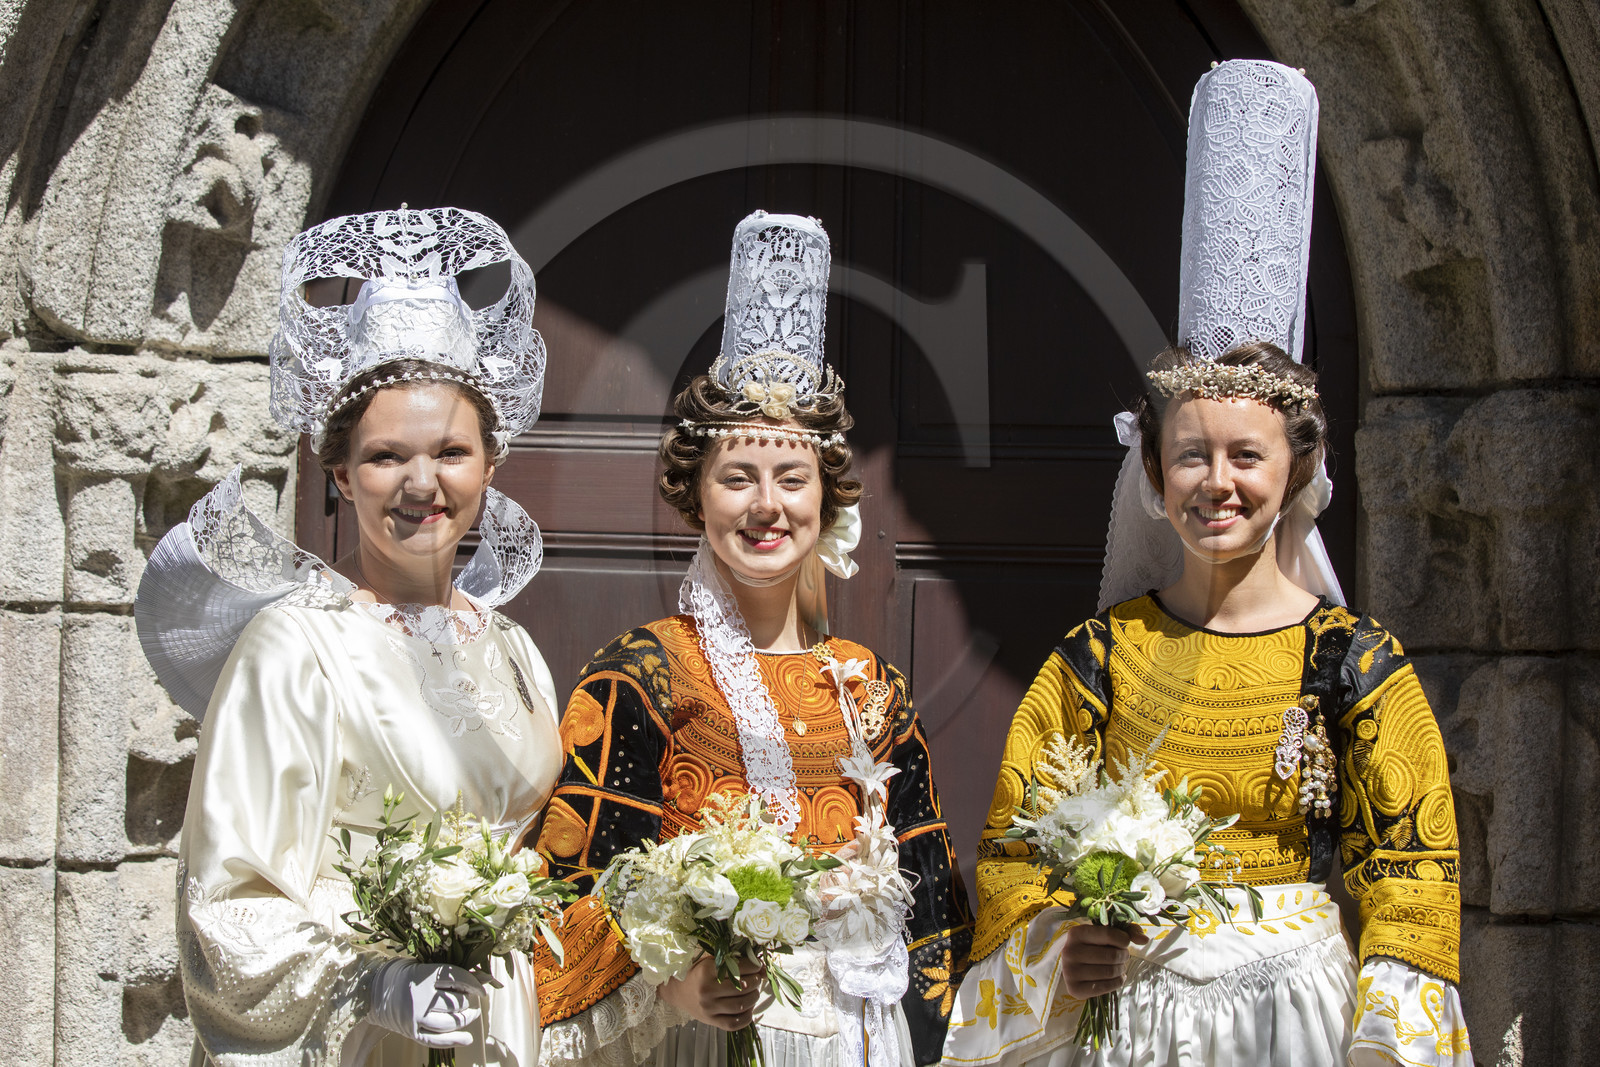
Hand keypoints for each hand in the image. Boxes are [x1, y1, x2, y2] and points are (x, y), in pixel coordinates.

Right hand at [369, 960, 485, 1048]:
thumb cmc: (408, 977)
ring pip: (449, 1023)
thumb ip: (454, 975)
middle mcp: (419, 998)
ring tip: (472, 1014)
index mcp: (423, 976)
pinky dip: (454, 1041)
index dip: (474, 984)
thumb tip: (487, 979)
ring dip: (466, 1019)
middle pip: (455, 1002)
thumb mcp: (428, 969)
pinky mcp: (411, 1032)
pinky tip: (468, 1039)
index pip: (456, 978)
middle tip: (469, 999)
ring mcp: (414, 1017)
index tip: (483, 989)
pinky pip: (436, 1040)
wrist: (376, 992)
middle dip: (467, 1001)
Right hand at [657, 954, 765, 1030]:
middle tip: (756, 978)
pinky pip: (735, 1023)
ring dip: (754, 997)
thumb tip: (763, 969)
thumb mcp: (712, 960)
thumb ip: (735, 961)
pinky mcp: (711, 1021)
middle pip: (742, 987)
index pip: (739, 968)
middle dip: (755, 981)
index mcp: (706, 971)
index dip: (753, 966)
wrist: (678, 991)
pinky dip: (747, 1016)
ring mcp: (708, 1008)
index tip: (757, 965)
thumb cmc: (698, 971)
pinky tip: (748, 1007)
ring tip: (753, 992)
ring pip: (741, 1005)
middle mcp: (707, 990)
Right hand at [1059, 923, 1148, 999]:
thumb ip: (1127, 931)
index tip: (1124, 943)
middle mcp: (1069, 951)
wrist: (1074, 965)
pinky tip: (1117, 978)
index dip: (1124, 940)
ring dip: (1121, 970)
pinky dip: (1117, 982)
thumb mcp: (1107, 933)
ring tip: (1119, 967)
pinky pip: (1105, 987)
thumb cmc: (1094, 946)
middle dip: (1123, 956)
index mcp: (1076, 933)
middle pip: (1111, 955)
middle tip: (1123, 957)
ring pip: (1109, 972)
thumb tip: (1144, 940)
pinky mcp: (1074, 989)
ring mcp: (1070, 971)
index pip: (1109, 934)